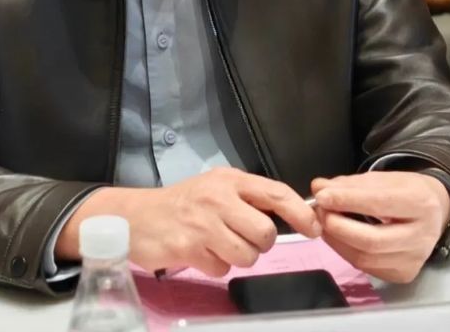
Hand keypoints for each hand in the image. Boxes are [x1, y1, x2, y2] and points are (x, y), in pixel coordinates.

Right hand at [56, 168, 321, 276]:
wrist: (136, 216)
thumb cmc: (182, 203)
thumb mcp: (215, 188)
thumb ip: (248, 198)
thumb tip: (290, 216)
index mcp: (228, 180)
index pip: (275, 193)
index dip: (300, 213)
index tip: (313, 228)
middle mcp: (217, 197)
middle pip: (265, 233)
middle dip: (258, 243)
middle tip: (237, 236)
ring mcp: (203, 223)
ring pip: (247, 255)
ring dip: (236, 256)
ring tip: (215, 244)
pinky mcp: (188, 246)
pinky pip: (222, 268)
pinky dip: (214, 265)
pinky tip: (198, 251)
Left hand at [311, 171, 449, 283]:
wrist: (433, 212)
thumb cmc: (403, 192)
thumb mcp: (380, 178)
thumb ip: (348, 184)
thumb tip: (319, 188)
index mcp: (420, 202)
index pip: (379, 204)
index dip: (347, 200)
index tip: (321, 196)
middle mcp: (423, 235)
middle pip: (372, 239)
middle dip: (338, 226)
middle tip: (318, 212)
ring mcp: (415, 259)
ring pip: (366, 258)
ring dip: (337, 240)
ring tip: (323, 223)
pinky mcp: (404, 274)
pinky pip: (367, 268)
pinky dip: (345, 252)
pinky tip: (337, 237)